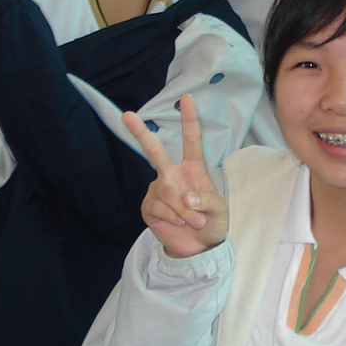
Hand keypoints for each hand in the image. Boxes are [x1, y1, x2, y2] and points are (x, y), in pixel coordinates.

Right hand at [124, 94, 226, 257]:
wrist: (198, 247)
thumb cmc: (212, 222)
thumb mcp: (219, 211)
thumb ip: (207, 202)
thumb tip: (187, 197)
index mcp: (193, 169)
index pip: (191, 140)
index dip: (189, 119)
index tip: (186, 98)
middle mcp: (172, 174)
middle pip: (154, 150)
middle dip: (139, 132)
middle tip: (126, 115)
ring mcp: (158, 190)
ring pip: (166, 191)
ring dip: (182, 209)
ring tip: (192, 220)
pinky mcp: (149, 207)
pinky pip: (158, 207)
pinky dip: (172, 217)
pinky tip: (178, 222)